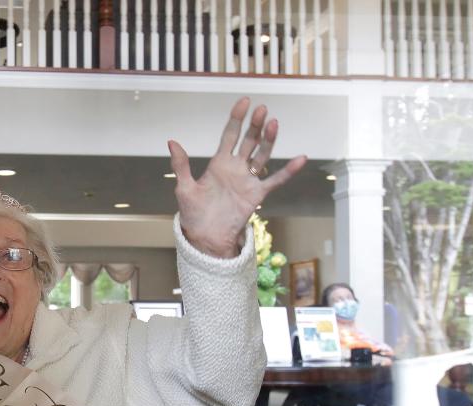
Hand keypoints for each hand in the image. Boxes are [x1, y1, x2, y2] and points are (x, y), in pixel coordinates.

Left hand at [168, 98, 306, 257]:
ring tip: (274, 124)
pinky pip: (275, 180)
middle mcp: (235, 168)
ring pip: (262, 155)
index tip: (244, 102)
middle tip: (262, 110)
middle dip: (255, 125)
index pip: (229, 135)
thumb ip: (181, 165)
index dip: (237, 118)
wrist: (205, 237)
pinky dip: (288, 171)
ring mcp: (247, 180)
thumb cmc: (193, 214)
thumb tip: (172, 142)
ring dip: (269, 140)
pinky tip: (300, 158)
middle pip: (249, 141)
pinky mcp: (257, 194)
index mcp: (218, 163)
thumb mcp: (184, 188)